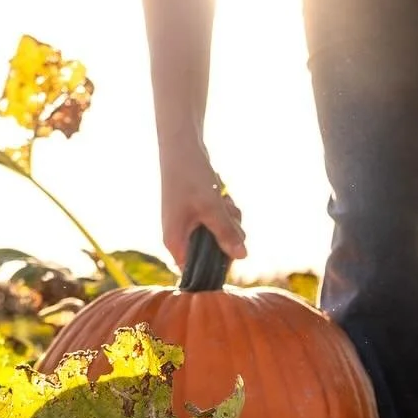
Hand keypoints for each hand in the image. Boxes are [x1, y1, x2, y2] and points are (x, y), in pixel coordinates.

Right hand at [159, 142, 246, 269]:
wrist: (182, 146)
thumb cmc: (190, 176)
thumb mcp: (212, 206)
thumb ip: (226, 233)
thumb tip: (242, 256)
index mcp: (175, 242)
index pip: (196, 271)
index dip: (217, 266)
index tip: (233, 252)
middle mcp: (180, 237)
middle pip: (214, 254)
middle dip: (229, 237)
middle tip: (229, 216)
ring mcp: (190, 225)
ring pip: (221, 236)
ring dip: (231, 222)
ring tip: (224, 202)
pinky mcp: (199, 214)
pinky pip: (220, 222)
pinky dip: (226, 212)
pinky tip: (224, 197)